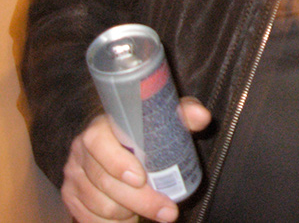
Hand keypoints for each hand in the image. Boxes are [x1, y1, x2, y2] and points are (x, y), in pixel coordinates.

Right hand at [61, 97, 210, 222]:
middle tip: (168, 211)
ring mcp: (74, 176)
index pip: (98, 142)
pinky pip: (89, 219)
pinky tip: (131, 218)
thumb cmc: (146, 131)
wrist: (122, 145)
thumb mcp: (165, 118)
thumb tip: (201, 116)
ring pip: (100, 205)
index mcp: (100, 127)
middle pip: (104, 182)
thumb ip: (183, 113)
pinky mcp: (71, 197)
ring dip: (128, 213)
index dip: (117, 162)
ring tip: (151, 211)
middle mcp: (81, 151)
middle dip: (140, 201)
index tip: (141, 179)